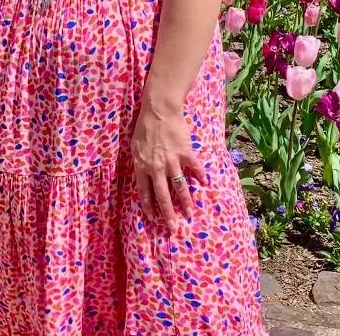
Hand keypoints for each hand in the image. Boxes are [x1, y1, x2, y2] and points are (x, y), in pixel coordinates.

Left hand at [131, 102, 205, 231]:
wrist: (159, 110)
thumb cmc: (144, 126)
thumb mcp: (135, 146)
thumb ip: (140, 161)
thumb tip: (143, 173)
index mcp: (142, 166)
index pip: (145, 192)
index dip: (149, 206)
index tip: (153, 219)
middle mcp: (156, 167)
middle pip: (162, 195)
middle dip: (168, 214)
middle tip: (173, 228)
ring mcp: (171, 160)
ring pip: (179, 186)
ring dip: (186, 201)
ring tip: (190, 214)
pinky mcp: (185, 152)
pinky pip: (194, 167)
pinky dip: (200, 175)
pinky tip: (205, 182)